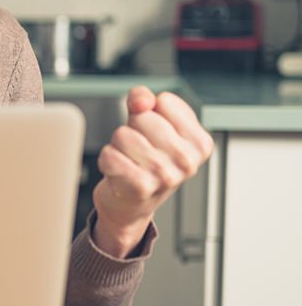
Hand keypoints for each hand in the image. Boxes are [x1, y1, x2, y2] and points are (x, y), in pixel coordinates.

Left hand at [92, 86, 213, 258]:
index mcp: (200, 143)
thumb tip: (141, 100)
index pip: (164, 101)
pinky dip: (106, 160)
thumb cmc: (144, 162)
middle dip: (131, 129)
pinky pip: (109, 155)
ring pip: (122, 134)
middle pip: (142, 117)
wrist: (130, 205)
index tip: (152, 134)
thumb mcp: (151, 127)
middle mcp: (187, 160)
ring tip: (128, 162)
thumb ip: (146, 101)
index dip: (148, 113)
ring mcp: (165, 175)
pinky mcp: (140, 187)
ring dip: (117, 146)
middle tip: (138, 152)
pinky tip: (117, 172)